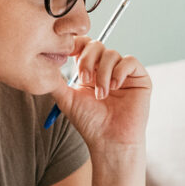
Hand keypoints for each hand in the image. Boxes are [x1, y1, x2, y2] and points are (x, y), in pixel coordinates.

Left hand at [50, 38, 148, 153]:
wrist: (109, 141)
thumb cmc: (89, 123)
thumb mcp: (66, 98)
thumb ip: (55, 80)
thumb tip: (44, 62)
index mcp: (89, 71)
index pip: (83, 46)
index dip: (76, 44)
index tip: (68, 53)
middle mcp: (106, 69)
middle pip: (96, 45)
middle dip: (88, 60)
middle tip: (85, 79)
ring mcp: (123, 73)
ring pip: (112, 54)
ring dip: (103, 73)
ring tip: (101, 94)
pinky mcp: (140, 78)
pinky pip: (130, 61)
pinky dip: (120, 71)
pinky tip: (115, 87)